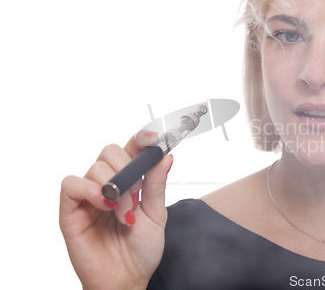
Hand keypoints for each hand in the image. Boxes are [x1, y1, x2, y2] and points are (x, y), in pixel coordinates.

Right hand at [59, 134, 172, 289]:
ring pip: (95, 167)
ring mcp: (88, 195)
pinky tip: (104, 204)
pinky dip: (89, 189)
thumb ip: (157, 184)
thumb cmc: (140, 251)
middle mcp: (108, 184)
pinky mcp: (70, 209)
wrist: (126, 280)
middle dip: (128, 169)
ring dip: (115, 188)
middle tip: (137, 195)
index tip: (153, 138)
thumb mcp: (156, 215)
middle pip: (110, 152)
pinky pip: (71, 184)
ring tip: (125, 214)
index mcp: (130, 182)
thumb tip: (165, 156)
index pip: (131, 149)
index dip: (141, 139)